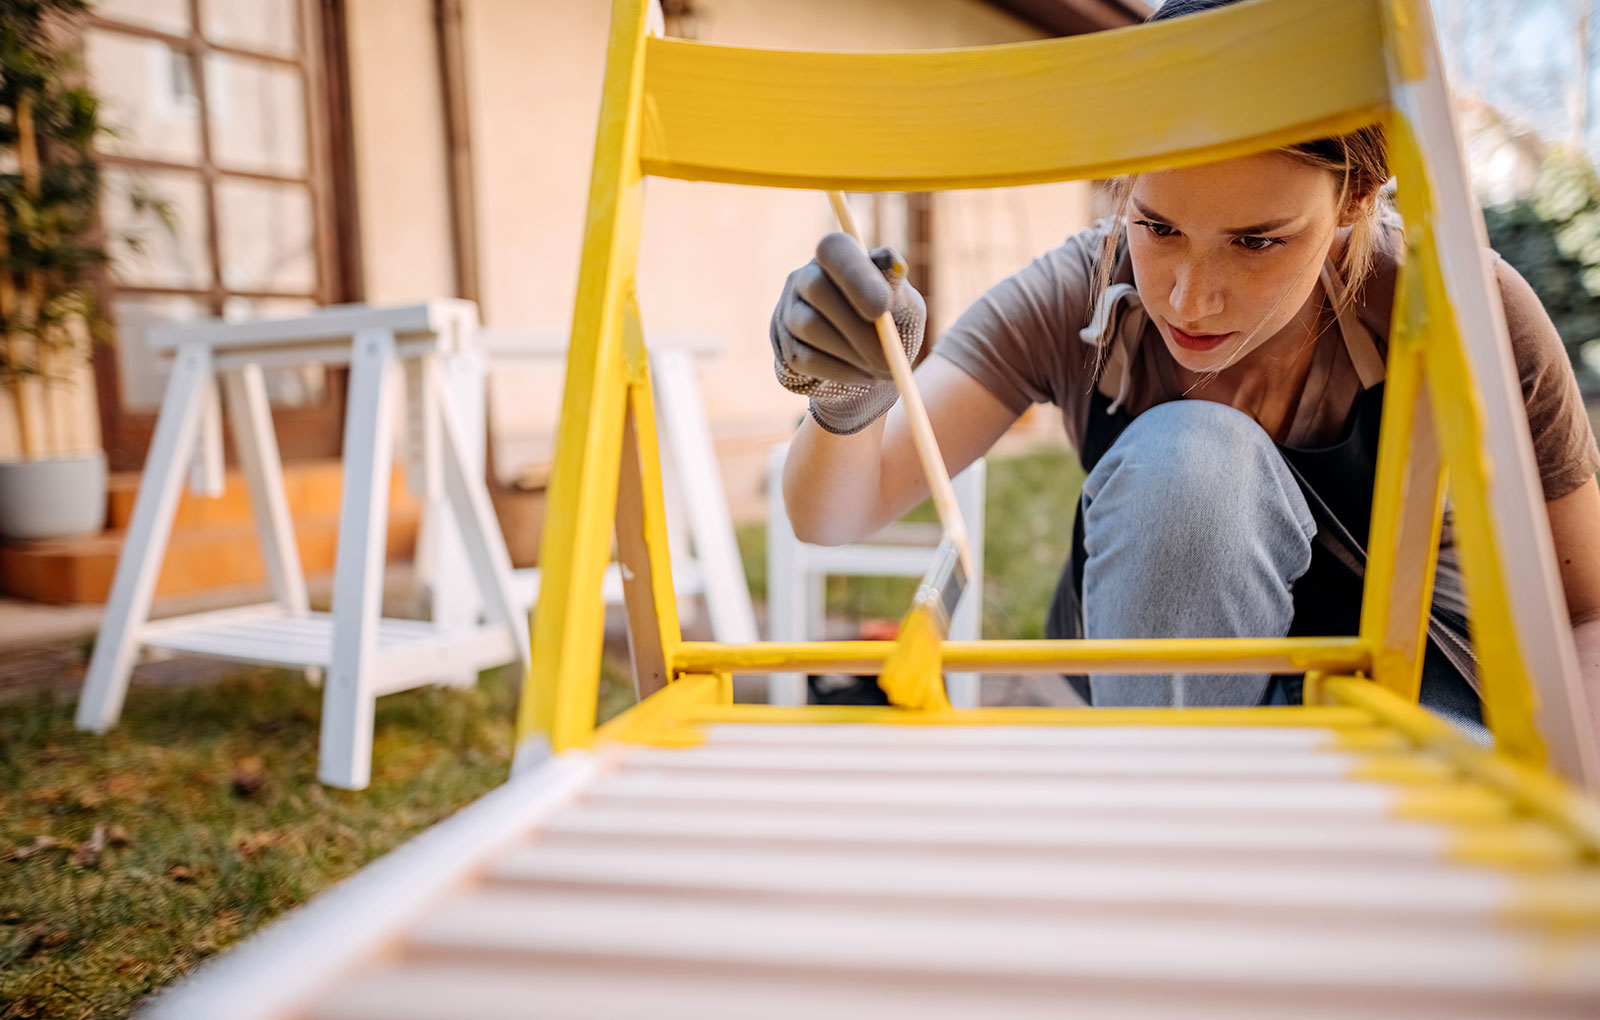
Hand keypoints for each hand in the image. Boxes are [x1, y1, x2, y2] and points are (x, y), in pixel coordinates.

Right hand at [771, 232, 926, 433]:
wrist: (870, 362)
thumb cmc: (891, 323)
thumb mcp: (904, 304)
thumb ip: (896, 287)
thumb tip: (894, 264)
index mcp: (839, 255)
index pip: (834, 248)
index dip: (855, 275)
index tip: (882, 309)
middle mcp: (805, 275)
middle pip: (817, 288)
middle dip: (857, 327)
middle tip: (891, 358)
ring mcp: (788, 309)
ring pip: (809, 327)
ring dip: (852, 353)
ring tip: (884, 369)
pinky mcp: (783, 343)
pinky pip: (804, 358)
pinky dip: (840, 371)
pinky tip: (864, 376)